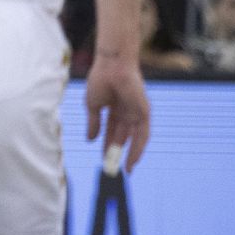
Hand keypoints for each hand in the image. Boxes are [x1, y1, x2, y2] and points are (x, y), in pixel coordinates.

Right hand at [84, 54, 150, 170]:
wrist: (111, 65)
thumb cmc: (101, 79)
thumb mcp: (93, 106)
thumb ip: (94, 123)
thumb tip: (90, 140)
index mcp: (115, 109)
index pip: (112, 132)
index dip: (107, 146)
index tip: (103, 159)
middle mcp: (127, 112)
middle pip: (123, 137)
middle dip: (117, 153)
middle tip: (112, 168)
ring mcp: (136, 112)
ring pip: (135, 138)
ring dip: (130, 154)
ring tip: (125, 169)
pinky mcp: (144, 112)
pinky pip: (143, 134)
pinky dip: (139, 147)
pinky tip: (133, 159)